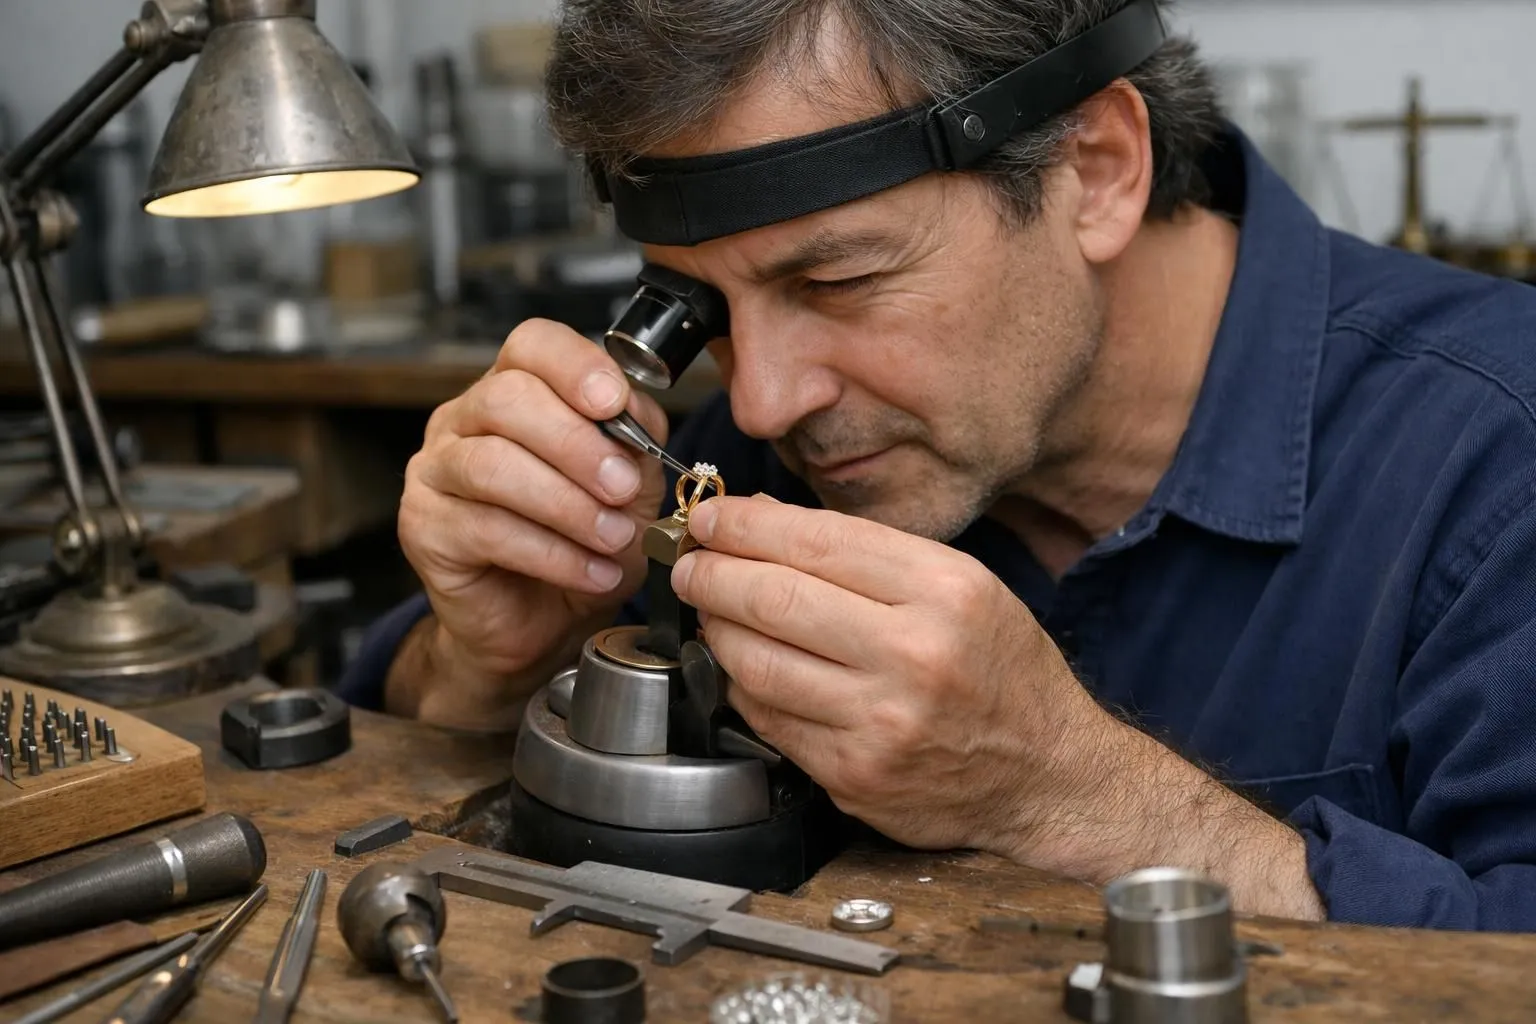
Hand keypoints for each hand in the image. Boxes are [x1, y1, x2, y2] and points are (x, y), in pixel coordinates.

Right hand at [396, 319, 668, 707]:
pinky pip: (485, 528)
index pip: (532, 345)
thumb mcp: (628, 489)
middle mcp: (465, 419)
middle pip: (507, 399)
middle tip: (623, 488)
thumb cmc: (580, 544)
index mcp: (516, 390)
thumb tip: (636, 417)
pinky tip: (593, 571)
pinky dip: (552, 553)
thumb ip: (635, 444)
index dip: (574, 366)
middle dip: (576, 444)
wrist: (542, 624)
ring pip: (492, 464)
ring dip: (567, 504)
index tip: (614, 403)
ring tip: (615, 538)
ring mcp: (435, 470)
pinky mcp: (423, 526)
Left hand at [670, 496, 1326, 919]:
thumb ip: (870, 555)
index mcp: (944, 590)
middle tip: (689, 562)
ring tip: (709, 609)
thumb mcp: (964, 586)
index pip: (815, 542)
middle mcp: (913, 654)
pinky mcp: (853, 774)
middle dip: (711, 573)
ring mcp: (879, 722)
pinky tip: (743, 665)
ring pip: (754, 662)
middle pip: (772, 598)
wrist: (1049, 773)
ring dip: (714, 629)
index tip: (711, 518)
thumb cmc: (1002, 670)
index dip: (745, 525)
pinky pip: (766, 718)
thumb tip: (765, 524)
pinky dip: (742, 684)